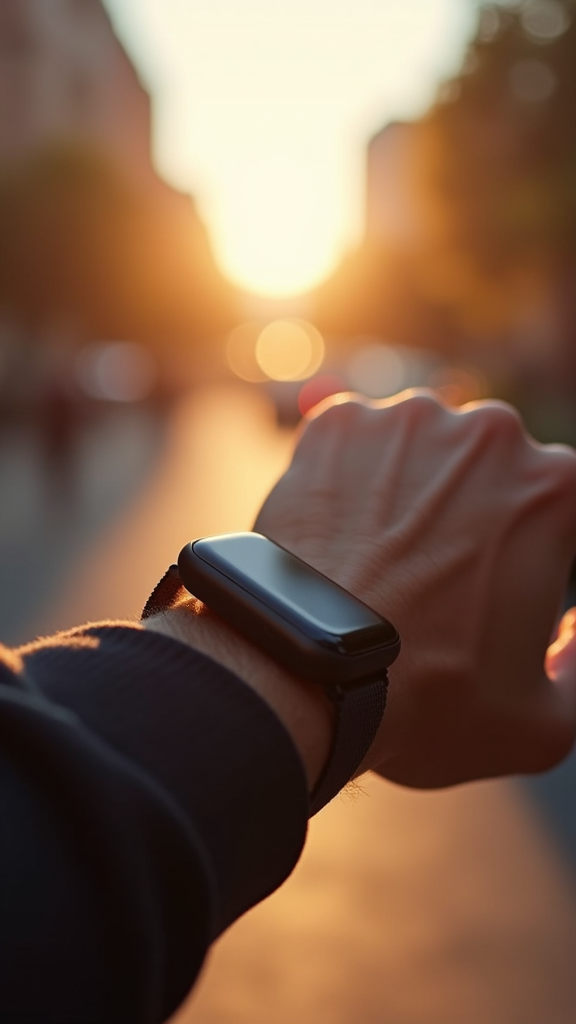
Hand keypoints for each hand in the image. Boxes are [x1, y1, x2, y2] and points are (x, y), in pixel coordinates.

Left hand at [255, 391, 575, 787]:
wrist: (310, 673)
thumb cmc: (431, 702)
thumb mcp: (545, 721)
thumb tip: (575, 632)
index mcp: (557, 487)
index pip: (556, 509)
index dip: (532, 552)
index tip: (496, 584)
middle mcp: (490, 432)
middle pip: (489, 471)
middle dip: (473, 514)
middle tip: (435, 578)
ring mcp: (409, 419)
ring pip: (421, 450)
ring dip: (410, 490)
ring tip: (380, 559)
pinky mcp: (338, 423)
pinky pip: (355, 444)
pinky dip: (349, 478)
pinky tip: (339, 534)